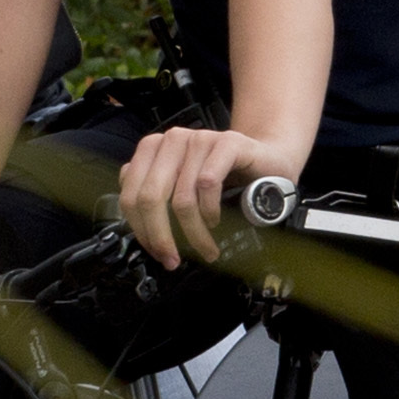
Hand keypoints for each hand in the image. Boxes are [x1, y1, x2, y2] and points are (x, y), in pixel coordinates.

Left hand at [118, 125, 301, 269]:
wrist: (268, 160)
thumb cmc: (225, 176)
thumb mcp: (183, 185)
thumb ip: (156, 195)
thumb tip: (141, 229)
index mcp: (152, 150)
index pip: (130, 195)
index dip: (141, 230)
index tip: (157, 252)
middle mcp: (171, 140)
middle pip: (150, 197)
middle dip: (161, 236)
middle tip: (174, 259)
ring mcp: (199, 139)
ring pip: (181, 198)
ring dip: (194, 233)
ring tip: (206, 248)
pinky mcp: (227, 143)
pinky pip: (208, 185)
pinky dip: (210, 211)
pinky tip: (216, 221)